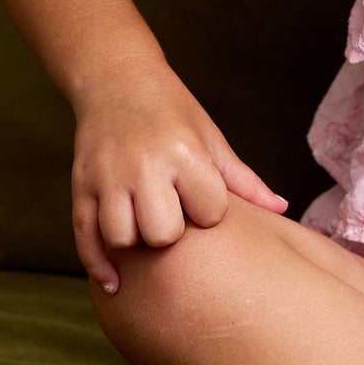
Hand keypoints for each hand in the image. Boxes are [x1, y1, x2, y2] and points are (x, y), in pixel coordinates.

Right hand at [70, 67, 286, 293]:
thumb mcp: (211, 140)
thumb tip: (282, 208)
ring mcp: (108, 178)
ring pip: (122, 239)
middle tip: (173, 213)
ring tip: (145, 223)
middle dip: (172, 232)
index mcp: (184, 154)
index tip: (202, 198)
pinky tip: (116, 283)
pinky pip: (86, 239)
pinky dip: (100, 265)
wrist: (118, 81)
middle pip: (163, 234)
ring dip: (137, 242)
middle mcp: (143, 167)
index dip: (209, 213)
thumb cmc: (173, 113)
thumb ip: (242, 180)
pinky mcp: (81, 187)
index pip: (208, 213)